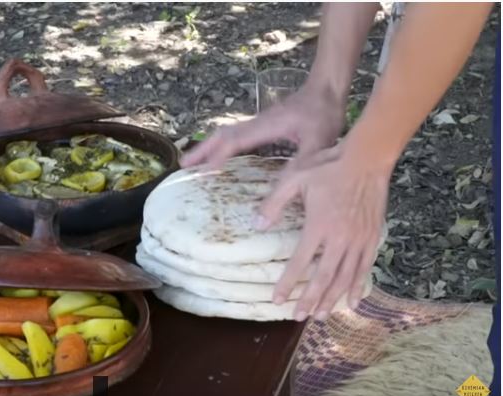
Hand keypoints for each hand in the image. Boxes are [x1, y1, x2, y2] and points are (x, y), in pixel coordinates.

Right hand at [181, 82, 345, 168]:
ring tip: (193, 162)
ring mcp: (258, 122)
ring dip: (208, 147)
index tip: (202, 173)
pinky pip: (235, 135)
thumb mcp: (317, 144)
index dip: (217, 156)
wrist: (328, 87)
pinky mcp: (263, 124)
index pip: (234, 142)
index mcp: (265, 127)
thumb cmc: (324, 113)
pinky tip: (222, 155)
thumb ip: (300, 168)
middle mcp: (256, 123)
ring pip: (226, 134)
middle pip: (221, 135)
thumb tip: (282, 193)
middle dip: (202, 150)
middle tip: (182, 166)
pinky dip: (221, 145)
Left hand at [256, 145, 391, 320]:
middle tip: (297, 317)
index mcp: (318, 225)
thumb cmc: (327, 167)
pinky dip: (357, 287)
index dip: (288, 283)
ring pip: (345, 277)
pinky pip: (365, 268)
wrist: (367, 159)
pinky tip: (351, 301)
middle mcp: (340, 238)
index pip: (299, 262)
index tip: (278, 300)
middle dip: (309, 300)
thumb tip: (256, 225)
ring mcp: (359, 239)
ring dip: (331, 299)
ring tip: (319, 315)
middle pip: (323, 277)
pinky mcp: (372, 238)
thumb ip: (274, 202)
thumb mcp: (295, 178)